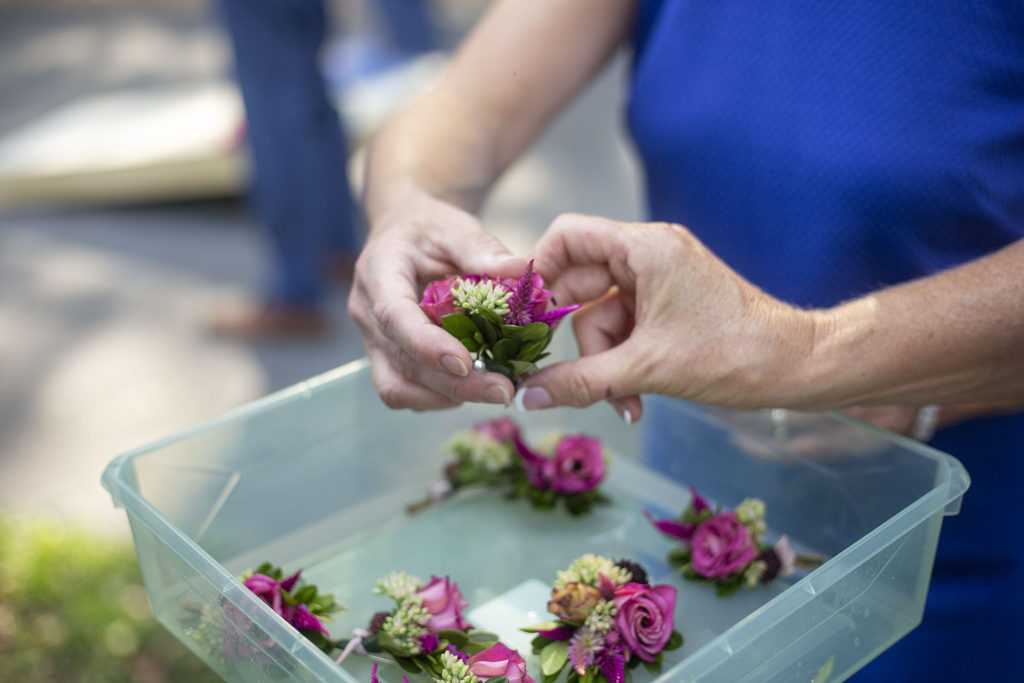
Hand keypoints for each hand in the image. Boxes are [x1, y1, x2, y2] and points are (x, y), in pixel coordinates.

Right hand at [348, 190, 525, 409]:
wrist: (403, 233)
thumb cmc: (428, 228)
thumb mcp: (455, 225)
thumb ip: (482, 248)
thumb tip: (519, 270)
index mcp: (378, 273)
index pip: (394, 317)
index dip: (427, 345)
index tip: (465, 363)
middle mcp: (366, 313)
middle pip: (402, 362)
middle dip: (453, 383)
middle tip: (502, 390)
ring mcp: (372, 340)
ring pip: (397, 388)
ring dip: (445, 396)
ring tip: (493, 390)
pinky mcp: (385, 358)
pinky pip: (404, 391)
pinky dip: (438, 396)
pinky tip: (474, 385)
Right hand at [516, 213, 815, 418]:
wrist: (797, 367)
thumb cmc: (735, 354)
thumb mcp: (648, 369)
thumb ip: (581, 381)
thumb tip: (527, 397)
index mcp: (645, 248)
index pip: (567, 237)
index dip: (537, 273)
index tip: (523, 318)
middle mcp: (648, 255)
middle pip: (578, 286)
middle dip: (578, 341)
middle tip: (568, 377)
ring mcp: (659, 281)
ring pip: (599, 317)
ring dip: (603, 363)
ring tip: (624, 401)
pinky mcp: (668, 306)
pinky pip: (624, 330)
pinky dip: (623, 364)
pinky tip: (635, 399)